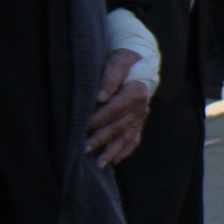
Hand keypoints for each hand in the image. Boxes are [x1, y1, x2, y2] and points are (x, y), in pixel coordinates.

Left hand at [86, 48, 151, 167]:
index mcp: (136, 92)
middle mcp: (141, 107)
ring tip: (99, 164)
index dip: (97, 120)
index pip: (113, 110)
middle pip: (118, 126)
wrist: (141, 61)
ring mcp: (140, 116)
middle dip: (100, 139)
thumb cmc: (126, 60)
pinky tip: (114, 161)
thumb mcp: (118, 60)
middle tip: (83, 149)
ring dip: (112, 151)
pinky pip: (134, 139)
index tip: (82, 127)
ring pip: (126, 137)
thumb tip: (100, 97)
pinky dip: (125, 151)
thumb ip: (110, 76)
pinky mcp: (139, 122)